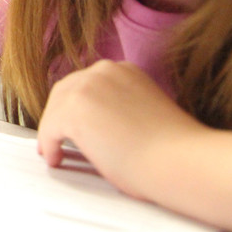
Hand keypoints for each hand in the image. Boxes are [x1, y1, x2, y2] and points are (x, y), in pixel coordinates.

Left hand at [36, 60, 204, 199]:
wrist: (182, 161)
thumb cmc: (174, 149)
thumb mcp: (143, 111)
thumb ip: (120, 108)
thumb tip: (100, 126)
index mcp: (124, 70)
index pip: (87, 83)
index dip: (76, 104)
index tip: (71, 120)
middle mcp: (103, 71)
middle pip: (66, 91)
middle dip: (60, 114)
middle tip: (57, 135)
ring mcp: (87, 88)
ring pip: (56, 109)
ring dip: (53, 130)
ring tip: (54, 149)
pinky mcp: (74, 111)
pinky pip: (50, 129)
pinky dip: (49, 144)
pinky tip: (55, 158)